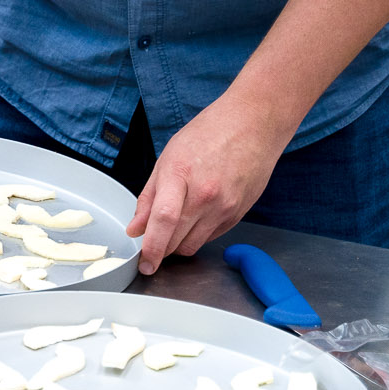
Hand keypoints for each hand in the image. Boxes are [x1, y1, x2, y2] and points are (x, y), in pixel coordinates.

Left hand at [126, 94, 289, 272]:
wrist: (252, 126)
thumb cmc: (208, 134)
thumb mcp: (168, 158)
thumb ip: (149, 196)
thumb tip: (136, 227)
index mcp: (181, 174)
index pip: (162, 220)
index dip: (151, 247)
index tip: (144, 263)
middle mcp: (205, 195)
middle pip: (177, 239)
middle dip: (160, 250)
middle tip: (151, 248)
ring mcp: (224, 207)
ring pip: (194, 245)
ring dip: (177, 246)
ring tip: (171, 230)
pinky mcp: (238, 215)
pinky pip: (211, 237)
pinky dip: (196, 236)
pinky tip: (193, 220)